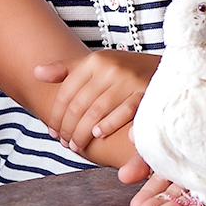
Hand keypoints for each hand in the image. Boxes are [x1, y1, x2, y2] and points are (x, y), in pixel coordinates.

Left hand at [34, 50, 158, 151]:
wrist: (169, 68)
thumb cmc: (128, 71)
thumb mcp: (99, 65)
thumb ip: (68, 70)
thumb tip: (36, 73)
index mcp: (97, 59)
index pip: (65, 92)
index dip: (55, 115)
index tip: (52, 131)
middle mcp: (111, 67)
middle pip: (77, 106)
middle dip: (67, 129)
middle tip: (65, 143)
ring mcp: (129, 79)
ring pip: (95, 113)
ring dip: (82, 134)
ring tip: (77, 145)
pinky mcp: (145, 92)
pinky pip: (123, 113)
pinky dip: (109, 125)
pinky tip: (99, 135)